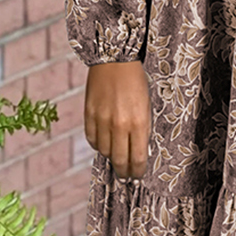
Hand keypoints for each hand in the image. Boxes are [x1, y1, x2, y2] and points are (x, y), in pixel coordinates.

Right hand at [83, 61, 151, 178]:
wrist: (115, 60)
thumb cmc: (136, 82)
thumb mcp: (146, 106)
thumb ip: (141, 129)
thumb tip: (137, 151)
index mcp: (139, 123)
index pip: (138, 158)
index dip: (138, 171)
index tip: (138, 175)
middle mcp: (120, 125)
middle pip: (120, 160)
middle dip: (124, 172)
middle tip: (126, 175)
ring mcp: (102, 120)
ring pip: (104, 151)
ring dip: (111, 156)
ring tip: (115, 154)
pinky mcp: (89, 114)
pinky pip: (91, 139)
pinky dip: (97, 144)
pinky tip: (103, 142)